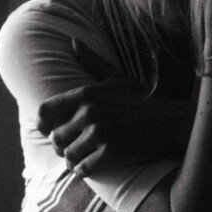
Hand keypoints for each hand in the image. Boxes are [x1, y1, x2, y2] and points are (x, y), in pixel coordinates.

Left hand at [37, 39, 193, 176]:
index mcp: (86, 93)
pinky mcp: (111, 152)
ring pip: (68, 155)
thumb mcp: (117, 76)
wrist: (168, 120)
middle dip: (62, 146)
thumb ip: (92, 61)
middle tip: (71, 148)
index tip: (48, 131)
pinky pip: (83, 168)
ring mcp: (101, 133)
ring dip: (72, 160)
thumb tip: (73, 41)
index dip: (42, 125)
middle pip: (56, 138)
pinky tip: (90, 167)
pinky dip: (83, 170)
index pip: (45, 111)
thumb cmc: (141, 99)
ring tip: (80, 159)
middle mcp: (90, 112)